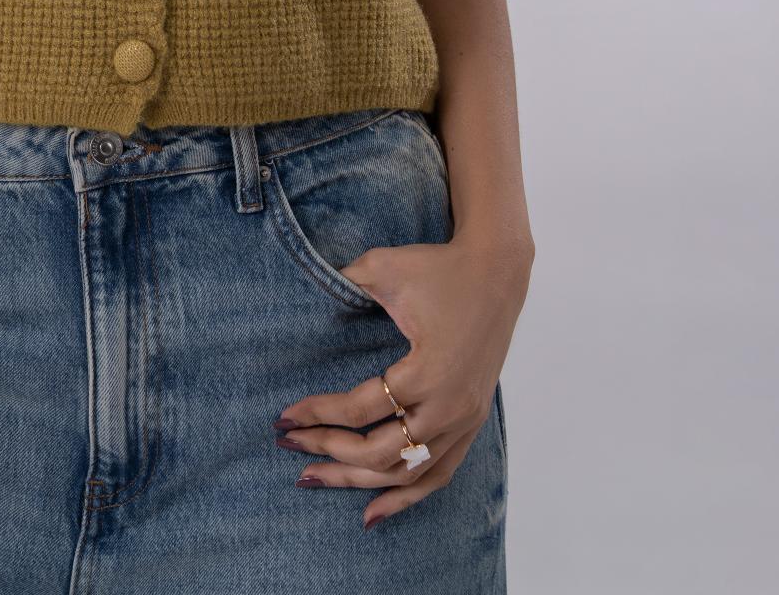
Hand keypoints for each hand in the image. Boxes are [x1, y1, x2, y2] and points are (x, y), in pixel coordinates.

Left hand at [274, 235, 529, 529]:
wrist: (495, 271)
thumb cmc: (437, 268)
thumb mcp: (383, 267)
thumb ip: (342, 283)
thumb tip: (298, 290)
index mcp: (428, 372)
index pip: (361, 409)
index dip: (318, 415)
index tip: (283, 417)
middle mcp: (448, 407)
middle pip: (379, 451)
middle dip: (328, 450)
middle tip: (288, 445)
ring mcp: (463, 421)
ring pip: (405, 472)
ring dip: (357, 480)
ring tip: (314, 478)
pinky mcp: (470, 424)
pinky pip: (437, 475)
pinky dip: (405, 496)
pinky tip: (372, 512)